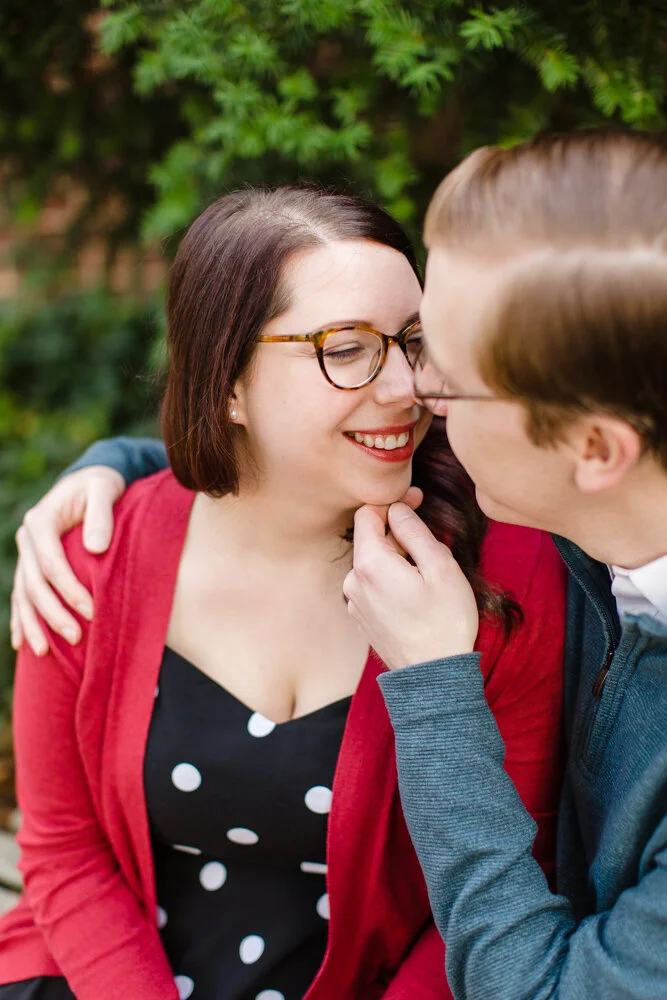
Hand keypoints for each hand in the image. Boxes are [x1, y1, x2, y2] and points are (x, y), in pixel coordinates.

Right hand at [11, 466, 125, 655]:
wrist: (89, 481)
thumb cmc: (101, 485)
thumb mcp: (104, 489)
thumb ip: (101, 514)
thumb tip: (95, 548)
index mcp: (41, 521)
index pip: (51, 563)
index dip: (69, 589)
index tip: (92, 611)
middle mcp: (27, 538)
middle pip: (34, 583)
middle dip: (52, 613)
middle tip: (75, 637)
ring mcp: (26, 552)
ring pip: (23, 594)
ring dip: (32, 624)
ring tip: (44, 653)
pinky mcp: (31, 563)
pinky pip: (21, 595)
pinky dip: (21, 619)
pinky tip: (21, 643)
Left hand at [344, 502, 479, 669]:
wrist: (434, 678)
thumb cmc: (445, 622)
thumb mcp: (441, 568)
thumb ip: (415, 531)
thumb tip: (398, 508)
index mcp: (370, 564)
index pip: (367, 514)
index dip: (393, 502)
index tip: (417, 500)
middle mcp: (353, 581)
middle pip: (370, 539)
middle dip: (398, 533)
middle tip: (432, 545)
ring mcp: (353, 601)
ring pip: (373, 562)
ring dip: (397, 559)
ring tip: (427, 577)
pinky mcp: (360, 616)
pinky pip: (373, 584)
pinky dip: (391, 579)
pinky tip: (415, 596)